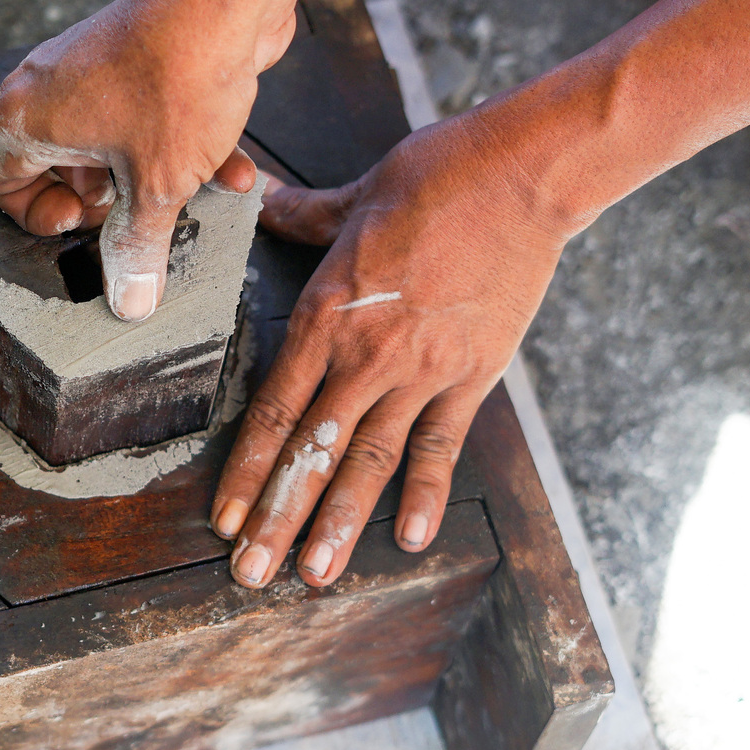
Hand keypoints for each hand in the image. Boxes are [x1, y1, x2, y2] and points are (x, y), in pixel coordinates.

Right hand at [0, 0, 285, 320]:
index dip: (36, 218)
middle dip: (107, 204)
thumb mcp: (157, 186)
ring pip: (109, 146)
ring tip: (198, 196)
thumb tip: (128, 300)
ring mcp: (92, 69)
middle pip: (54, 168)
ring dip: (154, 179)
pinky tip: (233, 168)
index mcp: (27, 118)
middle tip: (138, 213)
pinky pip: (142, 117)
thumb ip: (137, 248)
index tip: (85, 222)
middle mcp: (47, 88)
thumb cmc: (179, 76)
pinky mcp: (136, 59)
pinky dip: (179, 146)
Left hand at [211, 114, 571, 587]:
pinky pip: (443, 444)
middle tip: (249, 574)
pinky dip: (427, 492)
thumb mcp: (353, 196)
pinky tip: (411, 538)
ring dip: (341, 522)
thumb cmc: (436, 174)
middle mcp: (368, 354)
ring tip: (316, 575)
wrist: (526, 173)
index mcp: (327, 314)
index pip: (275, 409)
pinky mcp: (474, 373)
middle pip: (312, 451)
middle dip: (278, 517)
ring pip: (371, 461)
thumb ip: (302, 215)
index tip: (223, 518)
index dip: (246, 471)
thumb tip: (260, 197)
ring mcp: (424, 370)